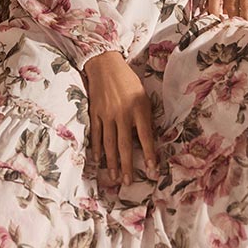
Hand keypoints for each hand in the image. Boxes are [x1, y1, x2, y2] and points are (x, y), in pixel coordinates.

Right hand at [82, 51, 158, 185]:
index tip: (152, 170)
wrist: (105, 65)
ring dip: (112, 162)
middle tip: (129, 183)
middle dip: (128, 165)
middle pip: (125, 145)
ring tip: (115, 177)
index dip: (149, 154)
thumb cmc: (129, 80)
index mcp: (139, 108)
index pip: (145, 137)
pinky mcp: (95, 113)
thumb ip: (145, 117)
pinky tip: (98, 160)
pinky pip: (96, 134)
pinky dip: (96, 148)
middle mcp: (123, 113)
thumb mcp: (144, 96)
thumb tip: (148, 140)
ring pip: (109, 143)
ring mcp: (107, 114)